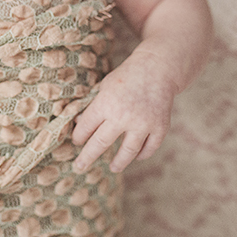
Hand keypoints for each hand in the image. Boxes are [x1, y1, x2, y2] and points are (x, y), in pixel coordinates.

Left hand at [71, 53, 177, 172]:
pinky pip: (149, 148)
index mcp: (105, 104)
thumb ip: (93, 107)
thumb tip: (78, 126)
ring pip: (127, 152)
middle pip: (101, 143)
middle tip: (80, 166)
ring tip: (113, 167)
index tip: (77, 142)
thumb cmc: (126, 78)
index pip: (86, 127)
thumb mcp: (103, 87)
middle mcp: (123, 116)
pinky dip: (142, 154)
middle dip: (88, 157)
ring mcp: (143, 123)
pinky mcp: (160, 127)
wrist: (157, 69)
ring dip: (119, 162)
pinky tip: (136, 157)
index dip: (78, 137)